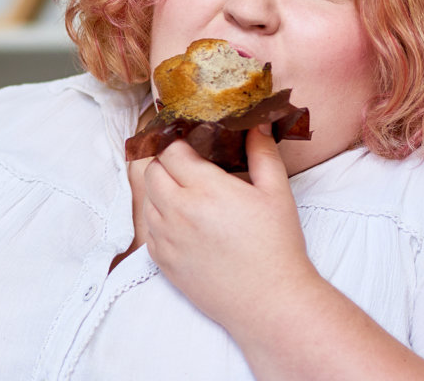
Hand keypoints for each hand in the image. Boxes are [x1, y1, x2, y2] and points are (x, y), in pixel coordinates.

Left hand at [139, 125, 322, 331]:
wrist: (269, 301)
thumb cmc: (276, 246)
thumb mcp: (276, 193)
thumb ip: (262, 152)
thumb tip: (254, 122)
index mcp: (205, 189)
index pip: (171, 150)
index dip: (180, 143)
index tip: (193, 144)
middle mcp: (177, 211)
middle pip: (152, 171)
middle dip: (167, 164)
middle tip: (190, 168)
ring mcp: (165, 238)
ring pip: (146, 200)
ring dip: (162, 191)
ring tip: (189, 195)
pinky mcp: (161, 261)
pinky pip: (148, 229)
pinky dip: (160, 220)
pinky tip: (185, 223)